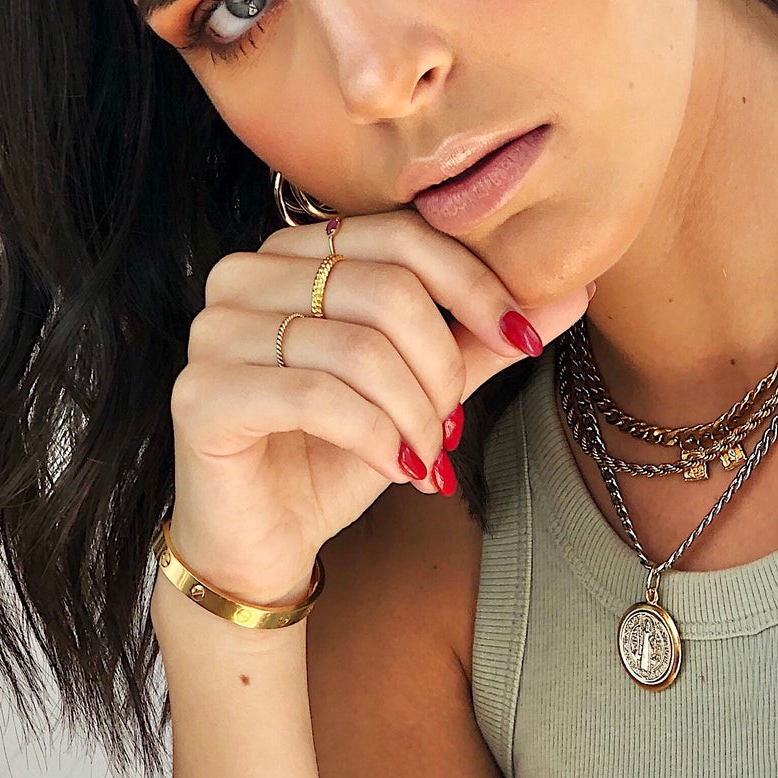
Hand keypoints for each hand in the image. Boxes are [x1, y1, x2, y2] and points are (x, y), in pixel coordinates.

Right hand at [164, 204, 587, 606]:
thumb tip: (578, 287)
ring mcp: (213, 329)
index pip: (402, 235)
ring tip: (426, 456)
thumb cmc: (337, 452)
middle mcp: (246, 273)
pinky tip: (395, 470)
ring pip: (357, 346)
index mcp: (298, 252)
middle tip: (453, 425)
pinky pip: (316, 396)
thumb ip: (485, 338)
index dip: (472, 284)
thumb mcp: (423, 388)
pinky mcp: (200, 392)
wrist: (262, 542)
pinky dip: (375, 437)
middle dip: (442, 365)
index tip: (518, 337)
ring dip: (414, 413)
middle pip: (386, 288)